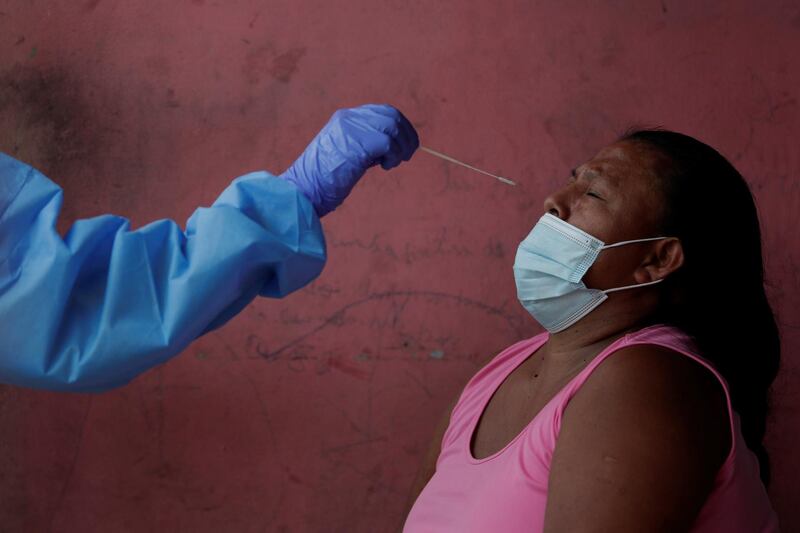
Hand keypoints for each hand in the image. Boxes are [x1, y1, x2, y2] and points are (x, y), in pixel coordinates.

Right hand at [279, 104, 418, 216]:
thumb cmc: (324, 180)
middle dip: (407, 135)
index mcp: (345, 118)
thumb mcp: (346, 153)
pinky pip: (389, 143)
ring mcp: (352, 128)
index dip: (400, 127)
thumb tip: (394, 146)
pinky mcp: (357, 144)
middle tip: (407, 156)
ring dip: (402, 147)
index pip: (382, 111)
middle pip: (392, 115)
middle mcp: (350, 118)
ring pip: (393, 127)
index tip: (405, 145)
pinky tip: (385, 167)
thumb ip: (366, 144)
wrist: (303, 189)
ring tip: (394, 163)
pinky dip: (394, 156)